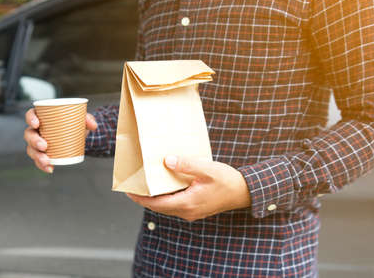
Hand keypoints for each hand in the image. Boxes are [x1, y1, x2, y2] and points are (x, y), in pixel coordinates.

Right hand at [23, 108, 97, 172]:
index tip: (37, 124)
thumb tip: (93, 125)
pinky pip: (38, 160)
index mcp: (42, 116)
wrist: (78, 135)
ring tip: (47, 161)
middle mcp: (36, 130)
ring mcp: (37, 142)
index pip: (31, 114)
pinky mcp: (42, 153)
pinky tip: (50, 169)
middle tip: (44, 146)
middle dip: (34, 141)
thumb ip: (88, 119)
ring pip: (31, 149)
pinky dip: (42, 165)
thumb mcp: (83, 119)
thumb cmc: (76, 123)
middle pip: (29, 134)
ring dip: (37, 156)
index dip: (30, 119)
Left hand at [127, 156, 250, 220]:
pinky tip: (165, 187)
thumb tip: (167, 161)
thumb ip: (186, 165)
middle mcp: (187, 211)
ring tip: (146, 186)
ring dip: (155, 198)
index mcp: (188, 203)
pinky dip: (166, 198)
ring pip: (167, 207)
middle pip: (159, 207)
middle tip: (133, 187)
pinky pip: (175, 205)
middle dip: (145, 198)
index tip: (129, 192)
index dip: (141, 198)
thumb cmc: (228, 181)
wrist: (244, 192)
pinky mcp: (196, 209)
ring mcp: (192, 212)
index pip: (157, 204)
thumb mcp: (207, 169)